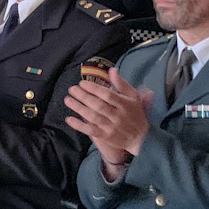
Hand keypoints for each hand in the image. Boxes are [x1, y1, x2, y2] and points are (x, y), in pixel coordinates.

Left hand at [64, 67, 153, 181]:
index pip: (107, 95)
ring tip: (68, 100)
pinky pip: (90, 131)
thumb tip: (112, 70)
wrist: (141, 138)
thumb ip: (122, 84)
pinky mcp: (106, 137)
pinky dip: (79, 125)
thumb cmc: (136, 113)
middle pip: (98, 105)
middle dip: (83, 96)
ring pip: (93, 117)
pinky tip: (69, 119)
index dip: (94, 88)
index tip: (82, 83)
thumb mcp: (134, 97)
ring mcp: (111, 127)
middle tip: (72, 89)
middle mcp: (118, 115)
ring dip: (78, 108)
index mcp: (125, 104)